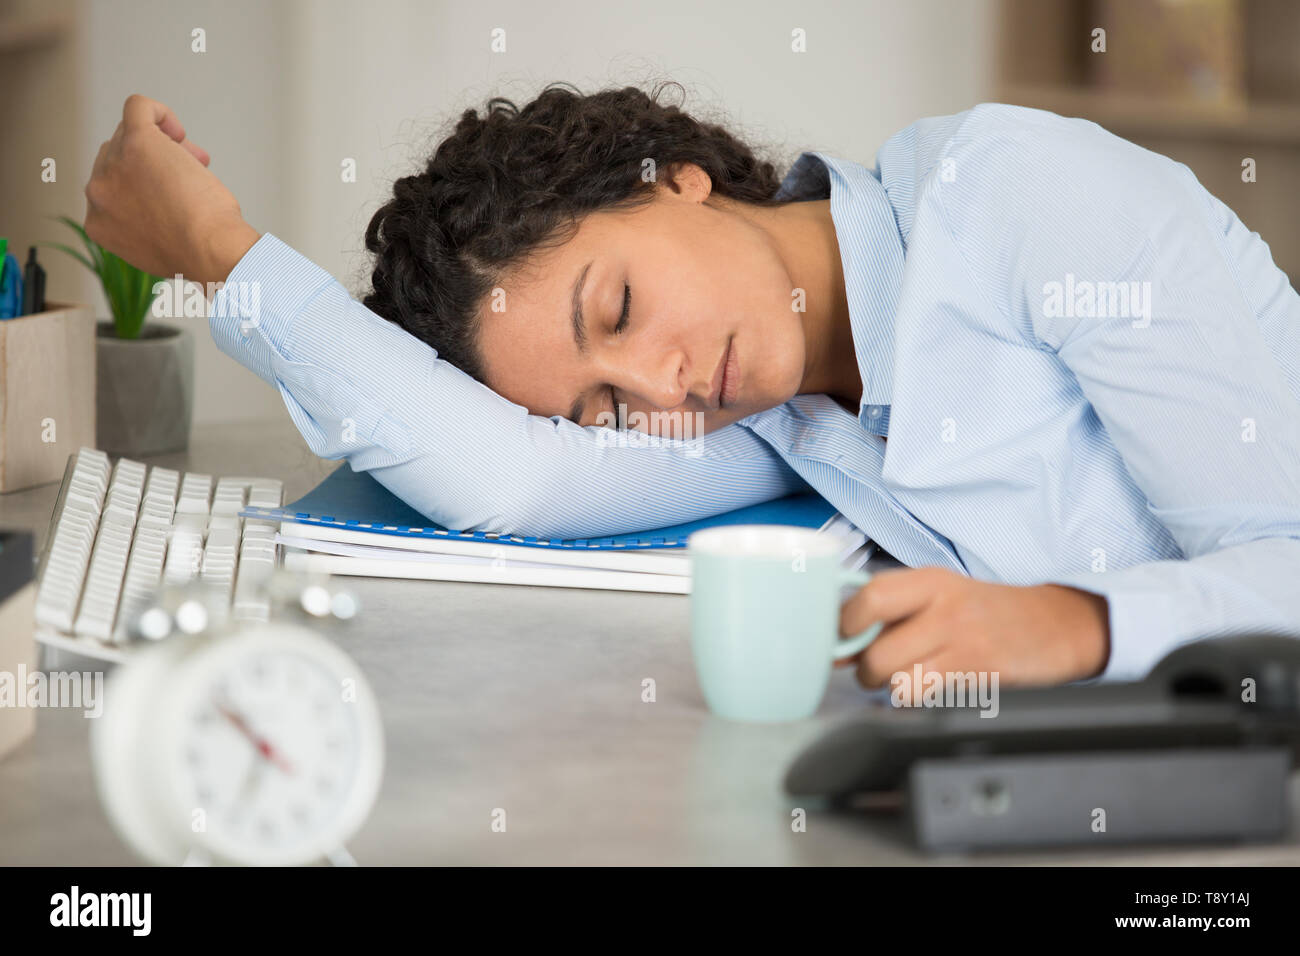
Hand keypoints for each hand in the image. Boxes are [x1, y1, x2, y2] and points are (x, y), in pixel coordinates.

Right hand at [84, 94, 259, 286]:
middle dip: (156, 163)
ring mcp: (114, 164)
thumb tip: (160, 202)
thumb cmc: (197, 254)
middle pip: (119, 157)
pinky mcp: (137, 141)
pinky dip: (159, 113)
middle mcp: (98, 191)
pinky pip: (138, 107)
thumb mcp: (155, 248)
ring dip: (165, 145)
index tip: (173, 196)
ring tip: (196, 162)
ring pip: (131, 134)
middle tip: (191, 177)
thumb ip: (141, 225)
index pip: (112, 185)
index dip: (144, 185)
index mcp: (98, 221)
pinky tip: (179, 132)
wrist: (208, 250)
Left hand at [837, 567, 1109, 694]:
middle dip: (865, 669)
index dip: (845, 625)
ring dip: (890, 687)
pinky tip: (930, 686)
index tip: (842, 639)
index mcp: (930, 581)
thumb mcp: (942, 595)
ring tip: (904, 678)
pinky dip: (917, 698)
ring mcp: (964, 641)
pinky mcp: (979, 674)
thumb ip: (892, 613)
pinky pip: (925, 695)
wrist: (1056, 625)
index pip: (869, 598)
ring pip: (897, 678)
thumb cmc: (988, 612)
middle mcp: (945, 607)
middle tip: (873, 669)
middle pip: (877, 649)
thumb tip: (839, 642)